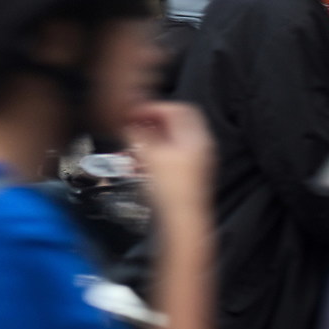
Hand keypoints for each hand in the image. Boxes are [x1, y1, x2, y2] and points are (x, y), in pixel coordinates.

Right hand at [123, 102, 212, 220]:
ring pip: (171, 139)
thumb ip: (138, 134)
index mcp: (195, 137)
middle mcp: (199, 146)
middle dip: (152, 122)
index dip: (153, 108)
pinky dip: (154, 153)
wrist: (181, 221)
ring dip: (150, 138)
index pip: (176, 108)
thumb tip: (129, 122)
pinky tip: (140, 162)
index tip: (136, 113)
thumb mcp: (149, 155)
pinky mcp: (187, 174)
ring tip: (133, 145)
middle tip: (135, 125)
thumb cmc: (172, 192)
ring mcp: (195, 160)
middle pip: (174, 123)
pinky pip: (170, 154)